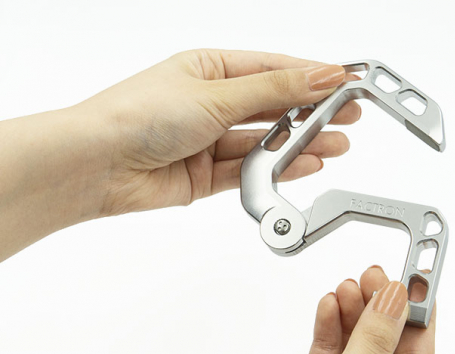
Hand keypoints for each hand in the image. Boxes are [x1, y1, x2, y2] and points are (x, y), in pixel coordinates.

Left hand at [0, 49, 359, 260]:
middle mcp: (211, 102)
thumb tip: (321, 75)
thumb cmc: (139, 115)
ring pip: (265, 140)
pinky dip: (277, 167)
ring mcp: (209, 139)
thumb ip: (274, 90)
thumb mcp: (217, 94)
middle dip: (312, 111)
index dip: (312, 75)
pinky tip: (304, 164)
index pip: (273, 69)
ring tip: (336, 145)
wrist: (96, 166)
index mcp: (210, 68)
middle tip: (349, 116)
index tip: (346, 81)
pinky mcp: (206, 174)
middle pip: (273, 106)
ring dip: (300, 143)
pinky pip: (251, 169)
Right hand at [288, 266, 434, 353]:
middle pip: (387, 348)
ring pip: (356, 347)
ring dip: (352, 312)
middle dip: (380, 308)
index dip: (420, 316)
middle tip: (375, 277)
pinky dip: (328, 327)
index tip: (416, 281)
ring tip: (348, 287)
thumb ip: (371, 348)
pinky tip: (329, 306)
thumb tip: (392, 304)